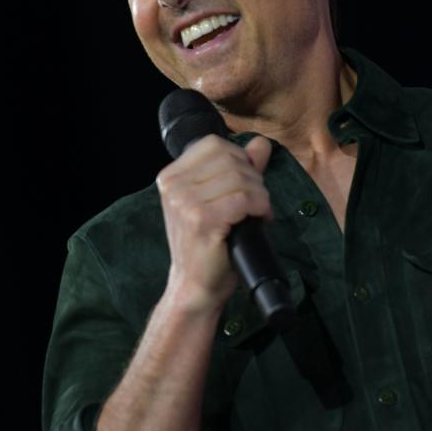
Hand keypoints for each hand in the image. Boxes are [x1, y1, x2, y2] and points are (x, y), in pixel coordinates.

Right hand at [155, 134, 272, 312]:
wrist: (195, 286)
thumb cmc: (208, 245)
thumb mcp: (219, 200)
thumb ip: (240, 169)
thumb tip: (260, 144)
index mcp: (171, 176)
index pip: (214, 144)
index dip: (239, 159)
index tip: (245, 184)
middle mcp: (173, 185)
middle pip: (230, 158)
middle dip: (253, 178)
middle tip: (256, 202)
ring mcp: (184, 202)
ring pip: (239, 178)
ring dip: (259, 195)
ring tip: (257, 212)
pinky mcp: (201, 219)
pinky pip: (243, 199)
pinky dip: (259, 207)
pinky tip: (259, 219)